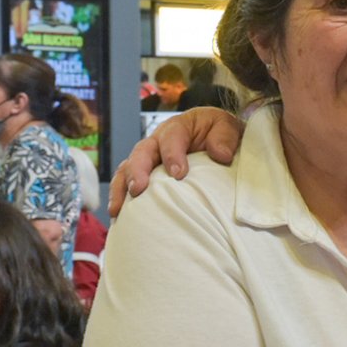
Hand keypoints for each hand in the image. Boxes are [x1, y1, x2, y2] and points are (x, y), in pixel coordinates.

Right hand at [108, 107, 243, 215]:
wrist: (219, 142)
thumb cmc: (221, 135)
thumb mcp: (227, 128)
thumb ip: (225, 137)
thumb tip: (221, 155)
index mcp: (178, 128)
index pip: (171, 138)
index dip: (172, 154)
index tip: (178, 174)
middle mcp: (157, 142)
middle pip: (141, 153)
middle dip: (137, 171)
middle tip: (138, 189)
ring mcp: (148, 160)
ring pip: (127, 169)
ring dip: (121, 188)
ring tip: (118, 209)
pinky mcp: (145, 176)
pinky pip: (127, 185)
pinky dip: (121, 200)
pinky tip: (120, 218)